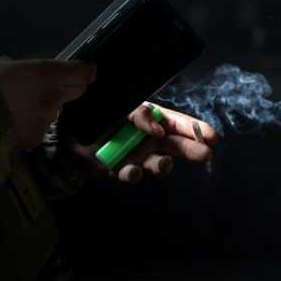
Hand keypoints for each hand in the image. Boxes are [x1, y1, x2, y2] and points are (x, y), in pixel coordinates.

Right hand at [0, 56, 95, 149]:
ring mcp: (45, 123)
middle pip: (76, 92)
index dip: (85, 70)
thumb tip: (21, 74)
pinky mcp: (33, 141)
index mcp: (48, 75)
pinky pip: (37, 129)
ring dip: (43, 108)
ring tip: (17, 108)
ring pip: (53, 112)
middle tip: (48, 85)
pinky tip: (9, 124)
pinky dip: (29, 126)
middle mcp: (54, 99)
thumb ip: (19, 69)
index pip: (83, 73)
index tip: (82, 69)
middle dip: (68, 88)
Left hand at [76, 104, 218, 183]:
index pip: (177, 123)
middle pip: (175, 145)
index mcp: (149, 118)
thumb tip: (158, 130)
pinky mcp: (119, 169)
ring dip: (163, 165)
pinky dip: (134, 173)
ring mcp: (136, 155)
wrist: (68, 129)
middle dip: (192, 150)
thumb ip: (140, 115)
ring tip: (164, 163)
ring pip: (157, 163)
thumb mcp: (123, 105)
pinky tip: (133, 169)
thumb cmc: (98, 113)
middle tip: (206, 154)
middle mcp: (147, 138)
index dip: (194, 129)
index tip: (212, 136)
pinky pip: (131, 174)